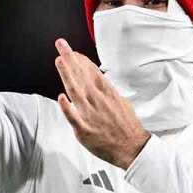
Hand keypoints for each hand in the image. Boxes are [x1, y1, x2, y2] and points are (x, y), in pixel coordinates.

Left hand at [54, 38, 150, 168]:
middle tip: (61, 44)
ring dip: (67, 75)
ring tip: (59, 60)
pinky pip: (74, 117)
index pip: (92, 72)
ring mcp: (90, 115)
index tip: (72, 51)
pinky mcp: (84, 130)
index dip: (80, 60)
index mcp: (107, 94)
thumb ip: (107, 91)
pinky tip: (61, 97)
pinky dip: (68, 108)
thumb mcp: (121, 102)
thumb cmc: (126, 127)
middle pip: (82, 76)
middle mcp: (98, 101)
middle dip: (71, 59)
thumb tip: (99, 80)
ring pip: (76, 92)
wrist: (132, 148)